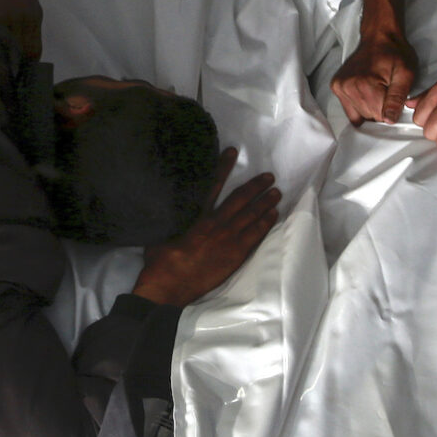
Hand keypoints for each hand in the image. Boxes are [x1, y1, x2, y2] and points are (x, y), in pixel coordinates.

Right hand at [133, 149, 281, 306]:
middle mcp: (216, 223)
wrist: (170, 284)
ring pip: (252, 215)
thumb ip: (171, 218)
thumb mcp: (160, 231)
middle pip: (240, 199)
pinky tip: (273, 215)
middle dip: (256, 186)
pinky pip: (255, 235)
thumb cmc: (161, 259)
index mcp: (197, 214)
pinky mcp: (235, 254)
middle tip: (269, 177)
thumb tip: (167, 207)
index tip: (232, 152)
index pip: (213, 184)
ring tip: (276, 193)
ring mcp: (227, 239)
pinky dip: (265, 223)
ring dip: (265, 202)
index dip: (223, 167)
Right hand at [331, 25, 418, 124]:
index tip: (394, 99)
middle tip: (387, 92)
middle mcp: (348, 87)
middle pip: (369, 117)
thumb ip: (397, 98)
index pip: (381, 117)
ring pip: (358, 115)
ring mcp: (340, 87)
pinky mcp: (336, 86)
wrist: (379, 36)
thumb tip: (389, 120)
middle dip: (380, 110)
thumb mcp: (406, 73)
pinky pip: (349, 109)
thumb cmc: (395, 53)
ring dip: (370, 108)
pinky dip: (359, 105)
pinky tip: (367, 93)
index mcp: (366, 85)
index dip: (391, 111)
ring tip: (377, 91)